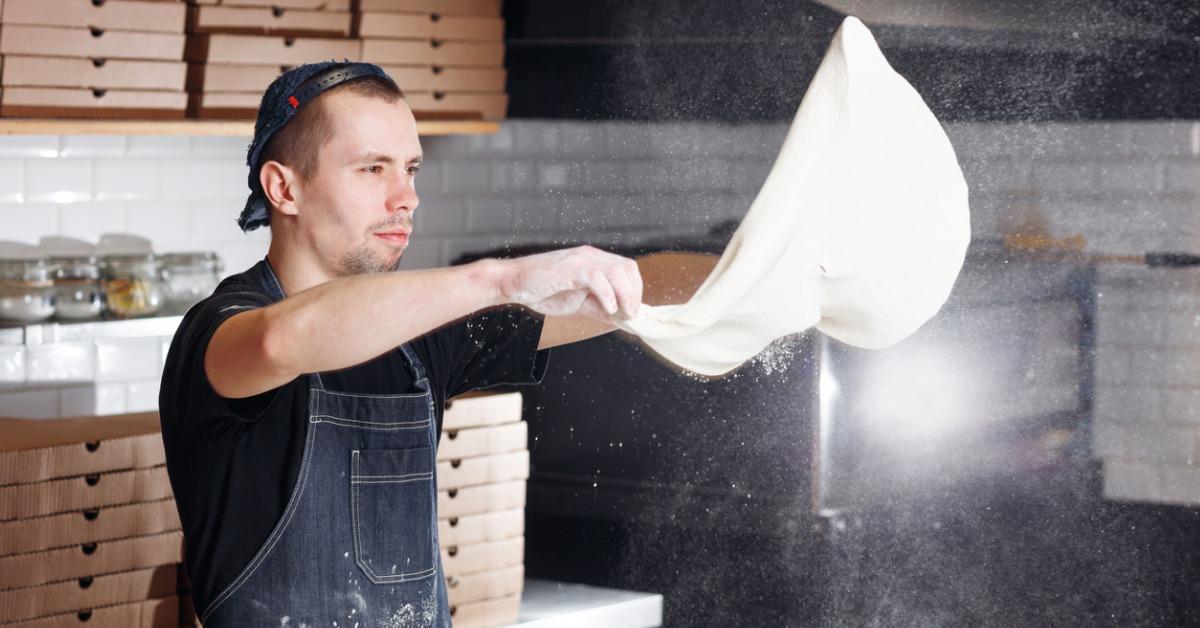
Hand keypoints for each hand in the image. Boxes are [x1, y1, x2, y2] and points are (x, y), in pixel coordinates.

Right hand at [497, 246, 643, 320]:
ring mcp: (580, 260)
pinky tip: (608, 308)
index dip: (635, 289)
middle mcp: (590, 256)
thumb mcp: (577, 302)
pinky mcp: (570, 268)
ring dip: (625, 294)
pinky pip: (597, 278)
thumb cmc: (542, 289)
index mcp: (594, 261)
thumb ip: (599, 307)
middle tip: (631, 314)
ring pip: (616, 271)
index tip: (633, 310)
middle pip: (627, 268)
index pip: (627, 268)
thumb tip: (620, 318)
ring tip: (623, 313)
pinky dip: (607, 295)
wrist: (514, 282)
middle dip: (634, 293)